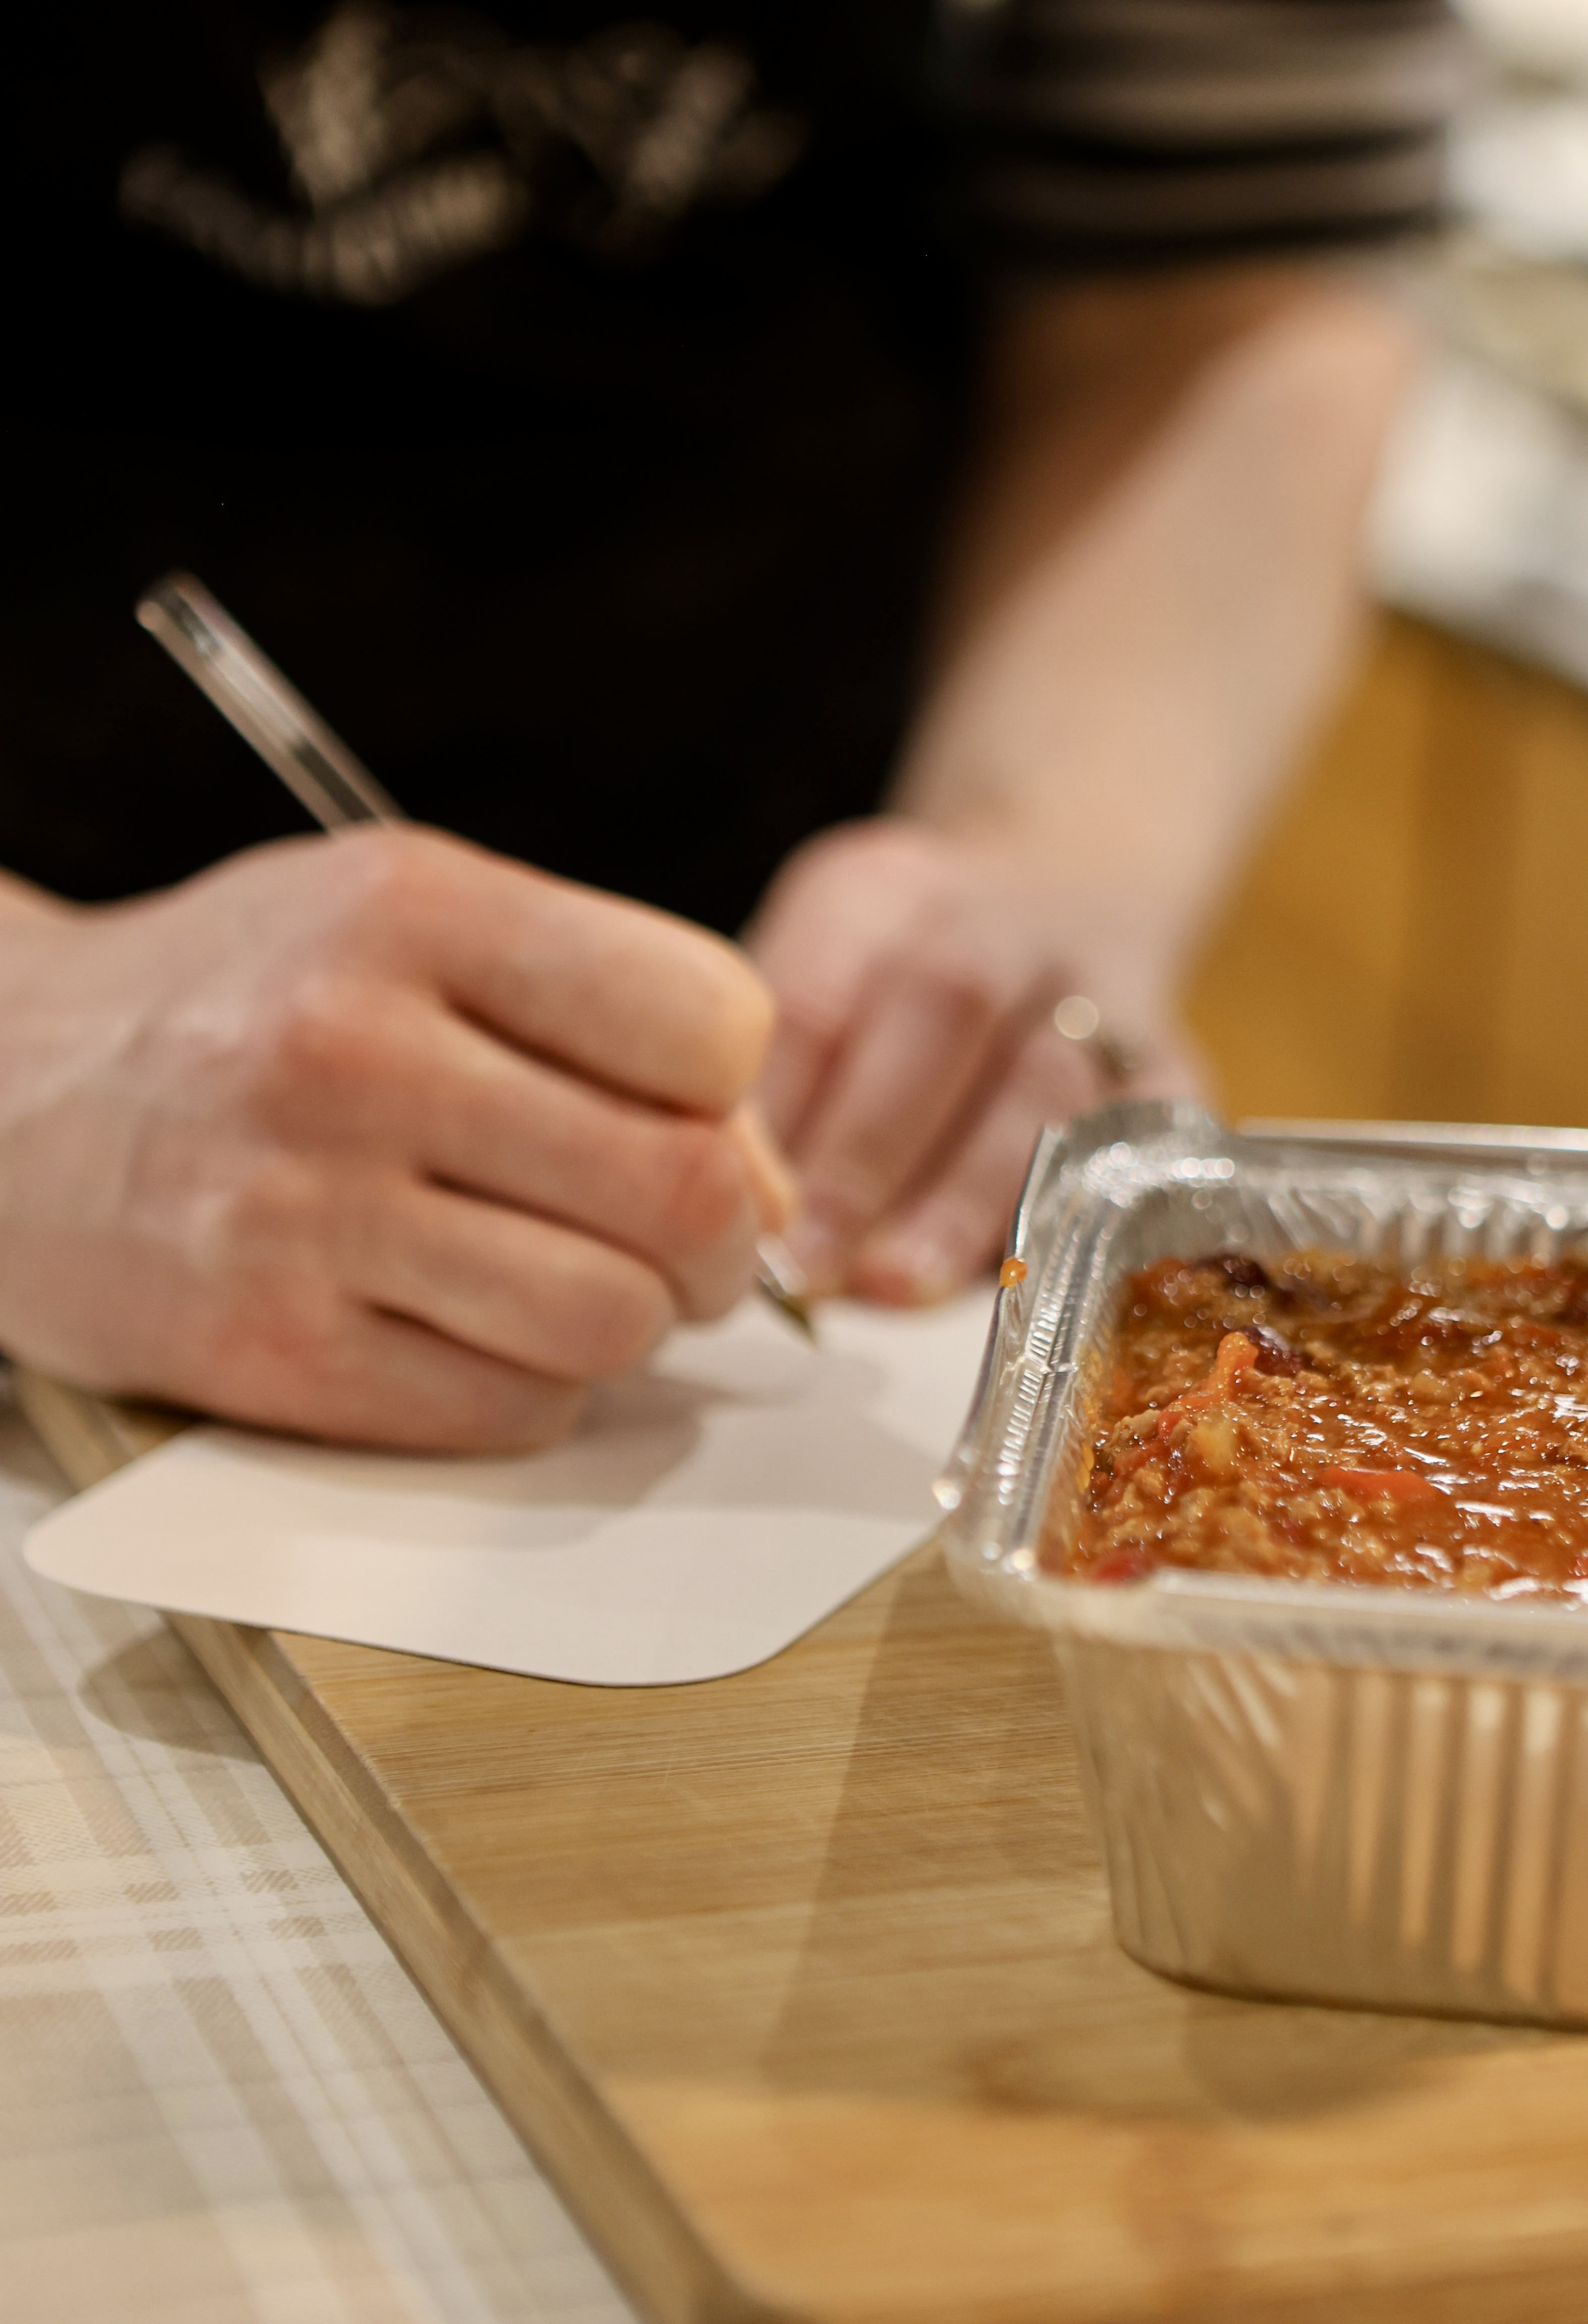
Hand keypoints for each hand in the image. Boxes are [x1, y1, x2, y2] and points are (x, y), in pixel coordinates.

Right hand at [0, 829, 789, 1449]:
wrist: (1, 1093)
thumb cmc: (245, 1000)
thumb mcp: (409, 923)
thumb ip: (602, 1013)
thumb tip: (774, 1187)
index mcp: (414, 912)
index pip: (709, 1025)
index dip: (735, 1093)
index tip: (693, 1117)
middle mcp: (357, 1055)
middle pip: (682, 1191)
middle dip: (724, 1238)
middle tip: (685, 1240)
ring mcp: (304, 1215)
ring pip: (611, 1320)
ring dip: (630, 1323)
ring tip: (568, 1278)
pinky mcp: (268, 1355)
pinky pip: (509, 1411)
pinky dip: (530, 1389)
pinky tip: (471, 1329)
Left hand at [745, 819, 1201, 1305]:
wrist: (1063, 899)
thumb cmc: (889, 986)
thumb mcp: (811, 980)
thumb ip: (772, 1085)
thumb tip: (725, 1222)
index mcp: (882, 887)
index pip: (818, 984)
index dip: (777, 1103)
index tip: (735, 1209)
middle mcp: (1003, 916)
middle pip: (943, 1010)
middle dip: (867, 1151)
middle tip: (808, 1264)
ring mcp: (1104, 989)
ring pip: (1046, 1083)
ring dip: (966, 1197)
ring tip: (899, 1285)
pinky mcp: (1177, 1067)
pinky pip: (1144, 1143)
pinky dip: (1081, 1217)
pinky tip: (1019, 1285)